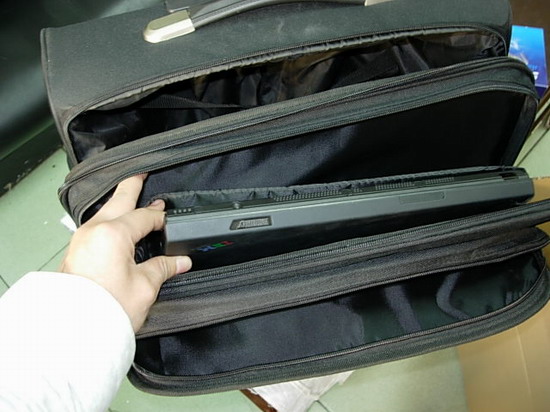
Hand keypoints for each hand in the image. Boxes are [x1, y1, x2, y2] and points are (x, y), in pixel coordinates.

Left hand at [59, 174, 191, 331]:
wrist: (74, 331)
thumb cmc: (105, 311)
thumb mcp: (145, 287)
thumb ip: (163, 268)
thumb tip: (180, 262)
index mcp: (114, 234)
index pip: (144, 217)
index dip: (161, 218)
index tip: (171, 222)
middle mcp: (94, 232)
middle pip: (118, 199)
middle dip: (132, 185)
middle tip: (142, 173)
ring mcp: (82, 241)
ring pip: (104, 212)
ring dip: (119, 204)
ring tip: (131, 198)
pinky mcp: (77, 253)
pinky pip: (96, 227)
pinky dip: (110, 221)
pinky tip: (117, 226)